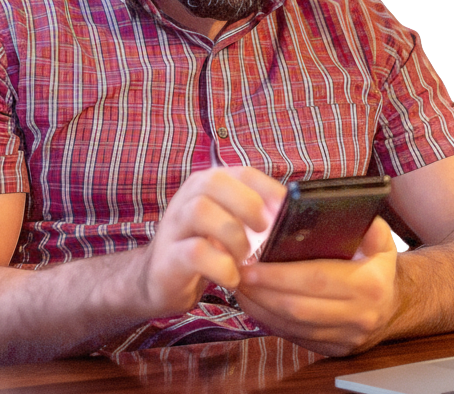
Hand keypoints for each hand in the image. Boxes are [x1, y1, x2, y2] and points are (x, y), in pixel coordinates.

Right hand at [135, 167, 284, 318]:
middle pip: (216, 182)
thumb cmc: (205, 248)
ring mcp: (174, 226)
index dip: (269, 190)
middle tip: (264, 232)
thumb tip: (294, 217)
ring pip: (201, 211)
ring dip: (233, 236)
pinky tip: (231, 277)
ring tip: (244, 256)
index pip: (242, 173)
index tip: (287, 212)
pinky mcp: (168, 257)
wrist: (159, 280)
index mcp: (208, 185)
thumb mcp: (228, 224)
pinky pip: (195, 252)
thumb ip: (253, 215)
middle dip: (248, 205)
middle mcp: (187, 198)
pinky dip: (221, 266)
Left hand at [234, 216, 398, 355]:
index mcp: (369, 284)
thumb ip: (367, 224)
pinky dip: (269, 322)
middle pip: (299, 307)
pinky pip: (294, 337)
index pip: (316, 279)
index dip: (279, 275)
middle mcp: (359, 315)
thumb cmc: (378, 266)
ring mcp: (345, 337)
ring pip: (293, 326)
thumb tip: (342, 209)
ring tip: (240, 288)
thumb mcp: (382, 241)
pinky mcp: (332, 351)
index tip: (251, 265)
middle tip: (237, 275)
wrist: (394, 307)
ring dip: (261, 308)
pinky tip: (254, 304)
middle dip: (262, 292)